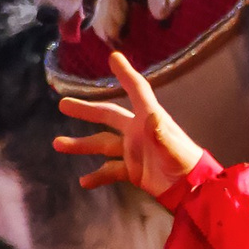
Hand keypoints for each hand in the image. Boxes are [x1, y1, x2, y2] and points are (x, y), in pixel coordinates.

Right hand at [56, 52, 207, 201]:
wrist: (191, 191)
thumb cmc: (185, 164)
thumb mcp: (174, 150)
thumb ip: (161, 136)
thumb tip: (151, 118)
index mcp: (149, 119)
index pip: (136, 90)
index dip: (125, 74)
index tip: (113, 57)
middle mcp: (137, 131)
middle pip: (108, 115)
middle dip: (86, 110)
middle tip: (63, 104)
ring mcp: (133, 150)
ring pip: (102, 144)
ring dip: (81, 145)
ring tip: (57, 144)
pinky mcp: (132, 170)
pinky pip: (110, 170)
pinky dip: (97, 176)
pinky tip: (83, 182)